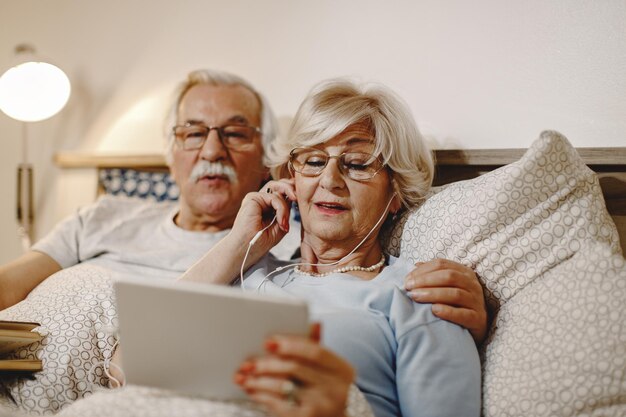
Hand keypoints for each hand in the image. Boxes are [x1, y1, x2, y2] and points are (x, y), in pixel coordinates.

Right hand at [230, 179, 296, 253]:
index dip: (293, 192)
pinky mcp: (252, 198)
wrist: (246, 250)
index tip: (302, 200)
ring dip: (287, 202)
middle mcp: (261, 200)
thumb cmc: (260, 242)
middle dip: (292, 188)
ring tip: (287, 217)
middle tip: (299, 198)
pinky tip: (281, 222)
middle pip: (280, 184)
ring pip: (278, 189)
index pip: (282, 192)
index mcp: (267, 206)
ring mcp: (256, 198)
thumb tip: (294, 197)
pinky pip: (274, 197)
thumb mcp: (280, 226)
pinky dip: (281, 209)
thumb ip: (286, 212)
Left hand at [234, 323, 353, 416]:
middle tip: (248, 363)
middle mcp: (335, 388)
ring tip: (244, 377)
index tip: (268, 342)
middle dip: (268, 364)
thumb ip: (318, 348)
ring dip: (259, 381)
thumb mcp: (332, 371)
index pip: (316, 352)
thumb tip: (314, 323)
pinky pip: (279, 406)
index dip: (291, 345)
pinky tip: (252, 391)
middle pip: (295, 369)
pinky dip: (262, 397)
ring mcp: (321, 406)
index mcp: (342, 370)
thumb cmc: (332, 390)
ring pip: (283, 387)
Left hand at [404, 259, 487, 343]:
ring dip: (432, 294)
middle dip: (425, 281)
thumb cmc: (455, 304)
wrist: (474, 327)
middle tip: (409, 288)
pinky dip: (448, 312)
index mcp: (464, 273)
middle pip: (449, 277)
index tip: (407, 279)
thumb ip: (433, 275)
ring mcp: (477, 302)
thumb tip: (416, 266)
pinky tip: (434, 310)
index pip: (442, 264)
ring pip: (456, 294)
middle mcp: (473, 285)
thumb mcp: (446, 287)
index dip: (423, 270)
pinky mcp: (478, 319)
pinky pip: (463, 314)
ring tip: (415, 297)